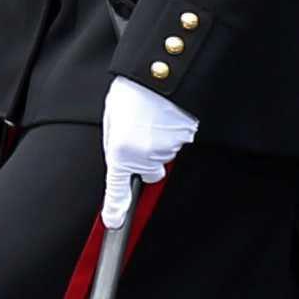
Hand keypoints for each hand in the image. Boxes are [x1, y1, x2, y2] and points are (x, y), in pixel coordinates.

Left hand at [100, 74, 193, 224]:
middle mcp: (143, 156)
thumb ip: (115, 141)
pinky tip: (166, 116)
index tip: (113, 222)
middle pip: (149, 171)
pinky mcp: (185, 142)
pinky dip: (173, 134)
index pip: (117, 186)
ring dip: (158, 140)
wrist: (160, 76)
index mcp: (120, 150)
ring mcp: (166, 150)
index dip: (115, 206)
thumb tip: (118, 153)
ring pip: (163, 155)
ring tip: (151, 117)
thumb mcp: (112, 117)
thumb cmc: (133, 91)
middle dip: (147, 159)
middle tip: (142, 132)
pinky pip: (177, 143)